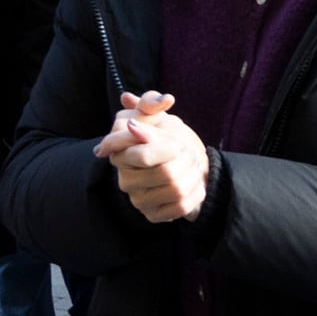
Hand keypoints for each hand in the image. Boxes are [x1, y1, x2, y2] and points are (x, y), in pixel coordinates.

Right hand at [97, 90, 212, 222]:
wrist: (182, 167)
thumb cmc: (166, 138)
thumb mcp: (157, 115)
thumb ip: (152, 103)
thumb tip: (164, 101)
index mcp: (120, 152)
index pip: (143, 155)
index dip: (167, 148)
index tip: (177, 144)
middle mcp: (124, 178)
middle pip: (165, 172)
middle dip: (185, 161)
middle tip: (189, 154)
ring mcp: (137, 199)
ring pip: (176, 189)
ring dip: (193, 176)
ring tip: (194, 168)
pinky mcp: (152, 215)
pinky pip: (181, 207)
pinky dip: (196, 193)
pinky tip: (196, 184)